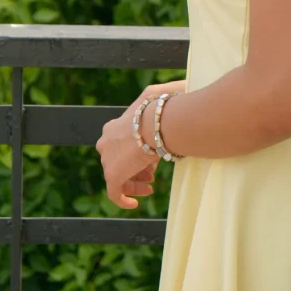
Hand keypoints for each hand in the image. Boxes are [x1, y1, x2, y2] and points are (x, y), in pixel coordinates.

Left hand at [96, 81, 188, 208]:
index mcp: (115, 126)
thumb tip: (184, 86)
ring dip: (134, 181)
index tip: (152, 157)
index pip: (121, 142)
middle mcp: (106, 143)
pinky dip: (124, 199)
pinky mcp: (113, 176)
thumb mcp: (162, 93)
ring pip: (117, 176)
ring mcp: (108, 160)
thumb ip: (168, 91)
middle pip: (118, 159)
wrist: (158, 123)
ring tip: (150, 184)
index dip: (136, 151)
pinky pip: (115, 193)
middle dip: (135, 166)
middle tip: (152, 171)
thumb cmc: (162, 108)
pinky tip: (135, 204)